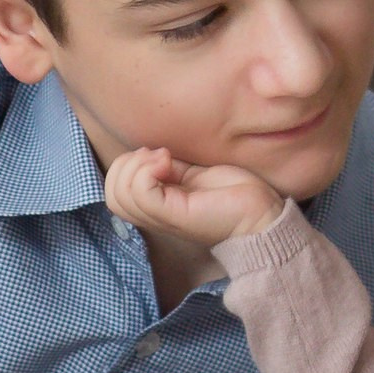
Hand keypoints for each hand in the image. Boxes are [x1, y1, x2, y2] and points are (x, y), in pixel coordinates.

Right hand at [102, 146, 285, 249]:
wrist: (262, 214)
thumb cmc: (233, 194)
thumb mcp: (191, 174)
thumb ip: (167, 169)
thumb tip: (148, 155)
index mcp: (156, 205)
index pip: (113, 192)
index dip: (124, 166)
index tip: (157, 155)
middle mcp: (155, 216)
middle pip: (111, 195)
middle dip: (125, 165)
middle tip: (159, 156)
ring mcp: (164, 217)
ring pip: (120, 194)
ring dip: (136, 166)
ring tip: (164, 159)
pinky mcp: (176, 215)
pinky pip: (141, 193)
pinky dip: (147, 171)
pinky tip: (169, 163)